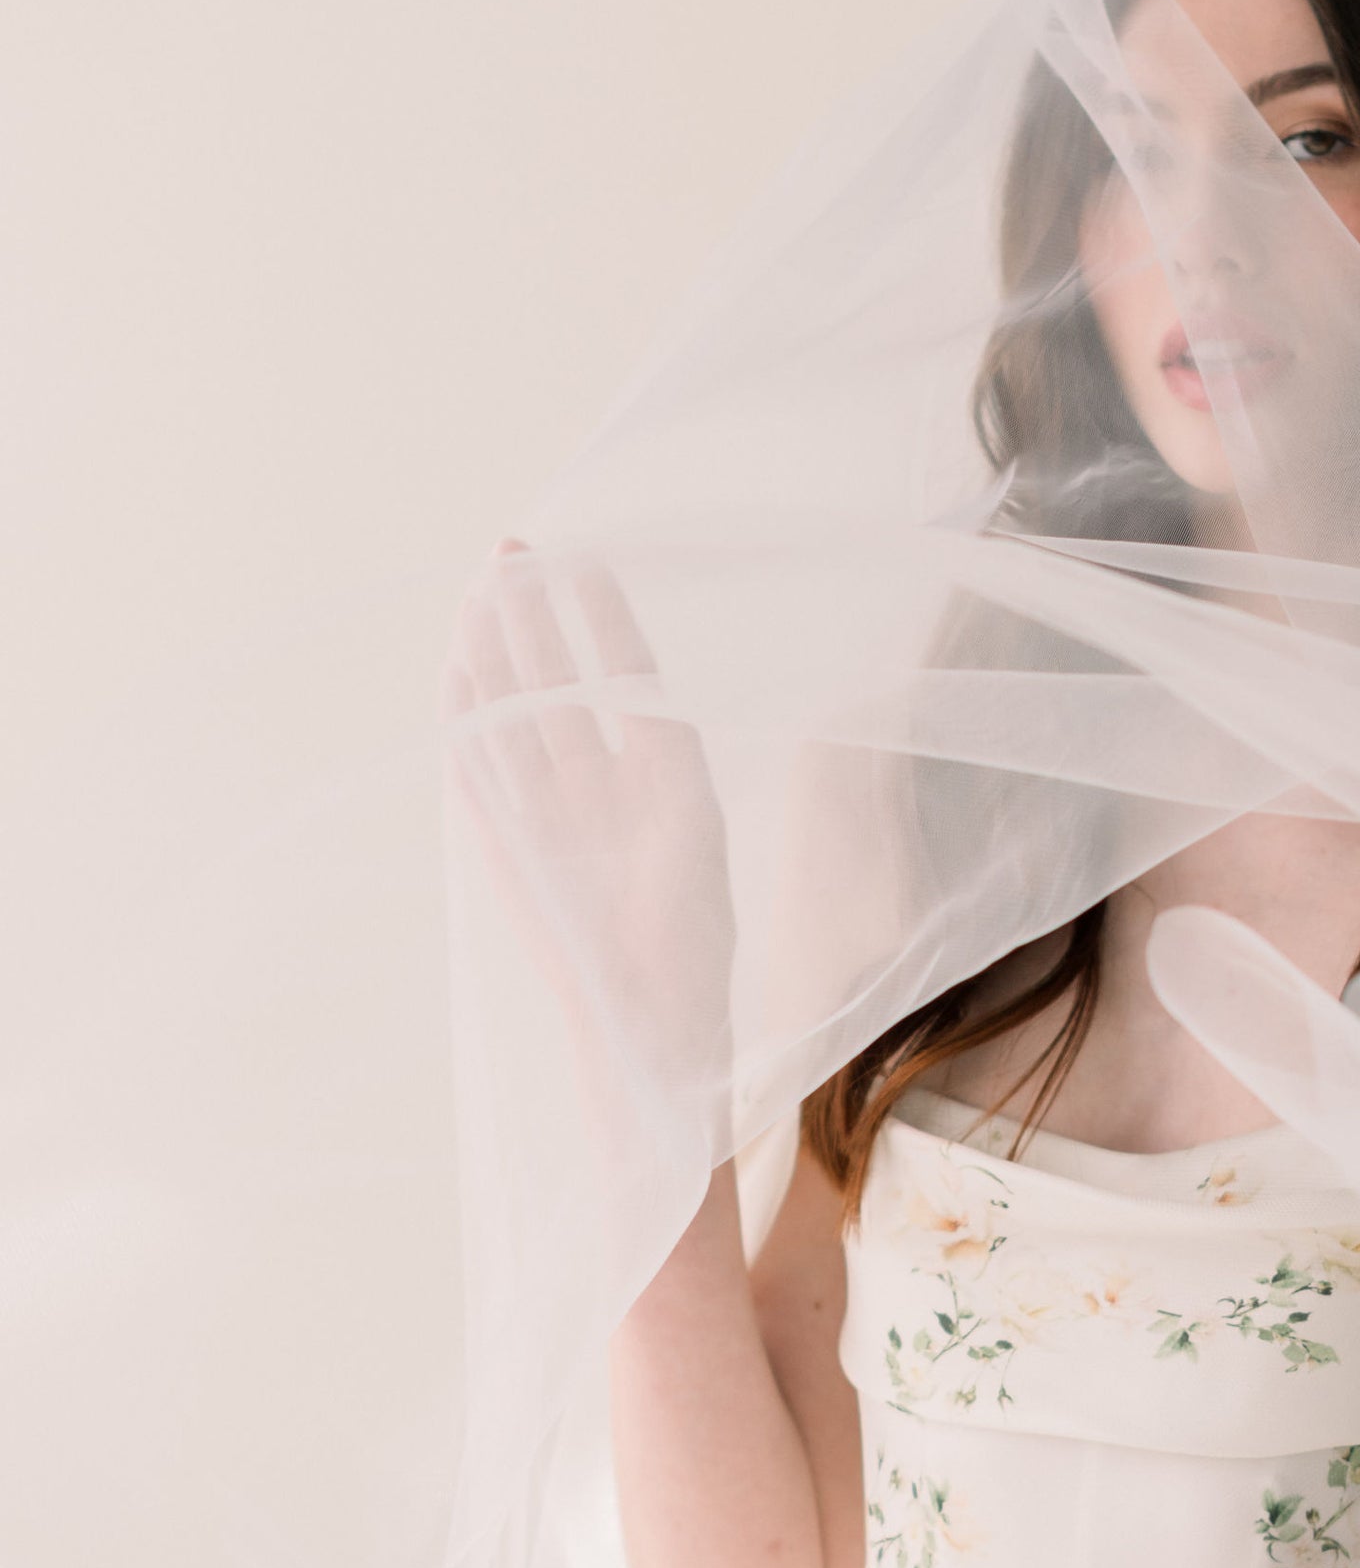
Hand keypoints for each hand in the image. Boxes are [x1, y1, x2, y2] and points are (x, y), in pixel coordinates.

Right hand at [443, 540, 734, 1123]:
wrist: (648, 1016)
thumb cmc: (689, 937)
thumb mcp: (694, 826)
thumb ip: (667, 753)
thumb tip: (646, 682)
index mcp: (659, 776)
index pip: (624, 676)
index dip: (601, 618)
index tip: (584, 559)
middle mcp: (598, 786)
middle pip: (557, 683)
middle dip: (534, 618)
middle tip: (510, 551)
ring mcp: (549, 813)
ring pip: (515, 714)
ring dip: (496, 654)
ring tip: (478, 592)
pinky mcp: (510, 844)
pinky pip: (482, 768)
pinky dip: (468, 720)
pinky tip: (457, 672)